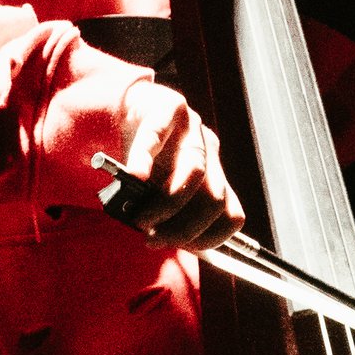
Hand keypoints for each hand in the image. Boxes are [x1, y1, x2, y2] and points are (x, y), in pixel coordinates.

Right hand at [100, 87, 243, 249]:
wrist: (123, 111)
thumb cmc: (142, 158)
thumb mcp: (161, 189)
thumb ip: (169, 211)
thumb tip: (162, 241)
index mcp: (214, 173)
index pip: (231, 215)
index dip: (207, 238)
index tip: (178, 248)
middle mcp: (208, 150)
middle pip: (214, 200)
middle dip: (183, 229)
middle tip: (154, 239)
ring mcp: (191, 127)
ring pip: (194, 173)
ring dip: (166, 205)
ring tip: (140, 218)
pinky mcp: (166, 107)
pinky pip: (157, 135)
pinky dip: (145, 158)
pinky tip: (135, 174)